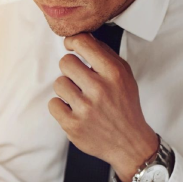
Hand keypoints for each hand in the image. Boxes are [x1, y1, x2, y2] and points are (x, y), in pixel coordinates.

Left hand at [48, 33, 158, 181]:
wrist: (129, 143)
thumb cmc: (124, 106)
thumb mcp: (124, 76)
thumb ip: (104, 55)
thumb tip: (81, 38)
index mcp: (113, 73)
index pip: (83, 43)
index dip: (72, 41)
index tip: (70, 46)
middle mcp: (99, 89)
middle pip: (65, 62)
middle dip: (70, 69)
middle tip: (78, 79)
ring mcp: (85, 109)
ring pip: (58, 83)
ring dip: (66, 89)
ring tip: (78, 97)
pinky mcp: (73, 126)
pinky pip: (53, 104)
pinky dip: (60, 107)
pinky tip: (72, 110)